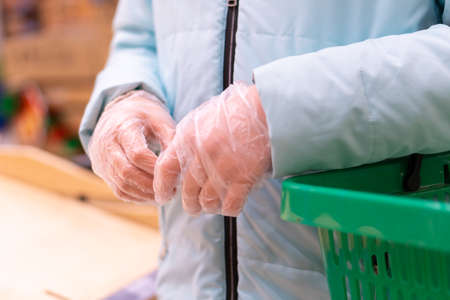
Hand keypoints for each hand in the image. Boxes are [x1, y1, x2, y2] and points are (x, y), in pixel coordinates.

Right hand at [89, 91, 174, 202]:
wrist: (117, 114)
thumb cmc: (144, 116)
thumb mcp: (159, 119)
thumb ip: (170, 139)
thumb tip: (181, 164)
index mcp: (122, 128)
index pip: (137, 153)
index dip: (156, 167)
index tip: (172, 172)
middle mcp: (107, 145)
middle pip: (126, 172)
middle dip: (151, 184)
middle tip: (171, 190)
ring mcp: (102, 160)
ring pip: (121, 185)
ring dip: (145, 194)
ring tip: (164, 195)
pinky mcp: (103, 171)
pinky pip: (119, 191)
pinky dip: (137, 197)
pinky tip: (152, 196)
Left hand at [154, 83, 270, 215]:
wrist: (267, 110)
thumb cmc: (237, 110)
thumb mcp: (202, 117)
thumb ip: (187, 138)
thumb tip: (177, 155)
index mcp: (188, 137)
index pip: (165, 169)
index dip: (162, 187)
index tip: (164, 196)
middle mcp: (201, 155)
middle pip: (187, 191)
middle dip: (190, 203)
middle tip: (194, 206)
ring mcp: (222, 169)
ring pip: (207, 202)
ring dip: (210, 207)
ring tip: (214, 205)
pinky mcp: (243, 179)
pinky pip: (230, 205)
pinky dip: (229, 209)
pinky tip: (232, 205)